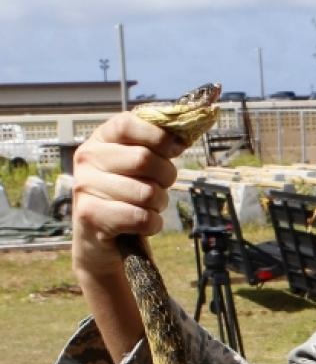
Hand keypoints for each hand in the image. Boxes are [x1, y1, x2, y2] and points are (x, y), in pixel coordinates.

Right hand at [71, 111, 184, 279]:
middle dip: (165, 176)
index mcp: (101, 139)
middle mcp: (88, 159)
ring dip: (159, 204)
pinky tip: (143, 224)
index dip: (158, 136)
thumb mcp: (137, 166)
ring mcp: (86, 187)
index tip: (176, 148)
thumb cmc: (126, 196)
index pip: (128, 124)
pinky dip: (153, 224)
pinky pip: (141, 218)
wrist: (100, 239)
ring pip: (146, 192)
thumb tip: (181, 136)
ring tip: (148, 206)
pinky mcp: (91, 215)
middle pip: (143, 159)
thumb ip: (153, 147)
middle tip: (161, 186)